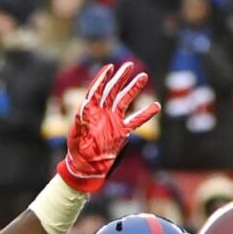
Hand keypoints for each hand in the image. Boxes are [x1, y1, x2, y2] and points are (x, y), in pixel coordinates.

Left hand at [58, 62, 160, 192]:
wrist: (86, 167)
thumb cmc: (77, 152)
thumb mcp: (76, 137)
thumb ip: (80, 122)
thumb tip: (84, 106)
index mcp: (90, 111)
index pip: (97, 90)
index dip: (103, 78)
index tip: (110, 68)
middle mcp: (102, 113)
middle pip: (112, 90)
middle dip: (121, 78)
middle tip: (129, 65)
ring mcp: (113, 121)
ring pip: (125, 101)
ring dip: (133, 89)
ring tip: (143, 77)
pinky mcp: (122, 132)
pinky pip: (136, 121)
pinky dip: (145, 114)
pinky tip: (156, 106)